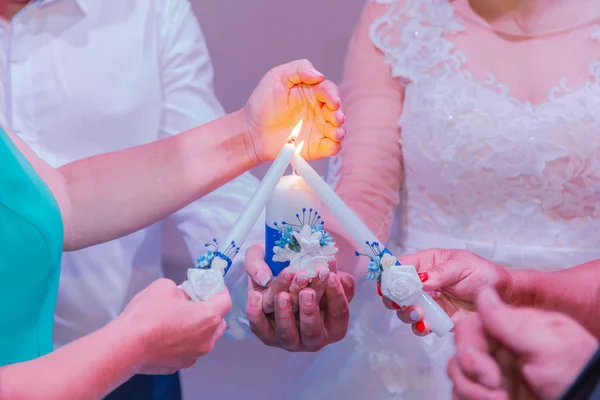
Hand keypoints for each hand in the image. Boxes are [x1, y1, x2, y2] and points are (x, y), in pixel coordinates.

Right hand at [117, 278, 231, 373]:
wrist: (125, 346)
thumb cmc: (146, 316)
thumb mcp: (165, 287)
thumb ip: (181, 290)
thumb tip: (183, 296)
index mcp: (208, 317)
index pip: (225, 301)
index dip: (219, 290)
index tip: (212, 285)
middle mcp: (206, 340)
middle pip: (218, 321)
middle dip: (210, 309)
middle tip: (194, 301)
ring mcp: (194, 355)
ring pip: (205, 338)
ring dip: (198, 327)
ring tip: (179, 318)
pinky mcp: (179, 364)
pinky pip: (190, 349)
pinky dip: (185, 341)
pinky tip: (169, 334)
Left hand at [243, 59, 344, 161]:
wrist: (250, 132)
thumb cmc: (262, 103)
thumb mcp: (277, 77)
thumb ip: (299, 69)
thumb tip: (320, 76)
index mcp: (312, 93)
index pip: (330, 91)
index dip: (333, 95)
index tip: (332, 101)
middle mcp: (319, 110)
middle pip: (338, 111)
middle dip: (339, 114)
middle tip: (336, 117)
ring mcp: (318, 129)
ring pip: (338, 129)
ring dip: (340, 130)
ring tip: (336, 132)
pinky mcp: (315, 147)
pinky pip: (331, 147)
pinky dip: (335, 146)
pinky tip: (332, 143)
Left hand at [245, 243, 355, 351]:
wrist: (276, 273)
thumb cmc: (303, 270)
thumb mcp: (312, 260)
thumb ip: (314, 260)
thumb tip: (302, 273)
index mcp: (332, 322)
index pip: (339, 314)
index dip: (336, 295)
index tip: (330, 275)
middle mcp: (313, 336)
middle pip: (313, 330)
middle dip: (310, 310)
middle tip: (306, 290)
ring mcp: (290, 338)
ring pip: (287, 334)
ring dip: (285, 314)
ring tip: (282, 295)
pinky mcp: (267, 335)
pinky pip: (260, 329)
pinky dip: (256, 314)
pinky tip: (256, 295)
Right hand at [386, 249, 510, 335]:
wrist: (503, 298)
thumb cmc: (484, 274)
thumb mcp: (463, 265)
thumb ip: (441, 272)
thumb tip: (421, 280)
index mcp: (427, 263)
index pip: (401, 265)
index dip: (391, 274)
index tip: (389, 285)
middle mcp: (423, 283)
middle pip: (396, 289)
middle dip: (395, 297)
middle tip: (402, 303)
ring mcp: (428, 302)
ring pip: (404, 309)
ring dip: (406, 312)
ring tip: (418, 314)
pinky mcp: (435, 319)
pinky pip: (420, 325)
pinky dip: (419, 326)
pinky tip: (426, 325)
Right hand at [449, 288, 598, 399]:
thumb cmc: (577, 375)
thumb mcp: (549, 344)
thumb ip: (512, 320)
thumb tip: (484, 292)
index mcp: (510, 329)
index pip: (470, 328)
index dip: (469, 349)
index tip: (488, 374)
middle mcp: (498, 350)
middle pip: (459, 352)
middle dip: (470, 374)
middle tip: (496, 389)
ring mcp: (492, 373)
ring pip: (457, 375)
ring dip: (471, 391)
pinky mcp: (487, 393)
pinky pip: (460, 393)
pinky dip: (469, 399)